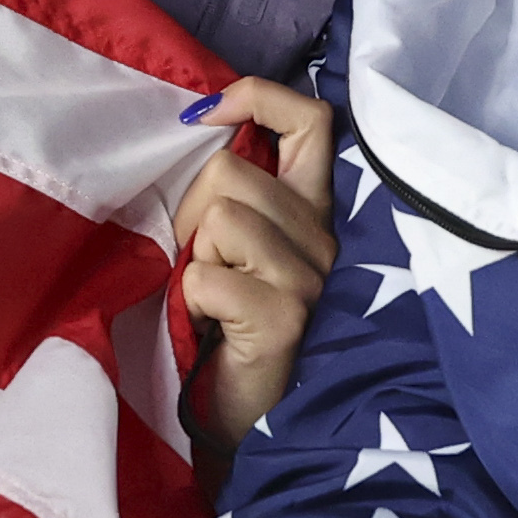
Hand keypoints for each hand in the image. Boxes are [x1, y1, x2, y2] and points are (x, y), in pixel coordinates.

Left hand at [172, 77, 335, 461]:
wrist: (238, 420)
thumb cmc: (224, 326)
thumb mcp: (234, 247)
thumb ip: (234, 195)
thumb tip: (197, 126)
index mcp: (313, 212)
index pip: (311, 119)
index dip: (255, 97)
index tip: (205, 116)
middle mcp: (325, 239)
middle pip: (232, 173)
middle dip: (193, 213)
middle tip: (201, 264)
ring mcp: (311, 279)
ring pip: (221, 217)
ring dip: (195, 257)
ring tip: (212, 297)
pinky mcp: (285, 318)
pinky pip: (208, 275)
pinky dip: (192, 298)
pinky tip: (212, 327)